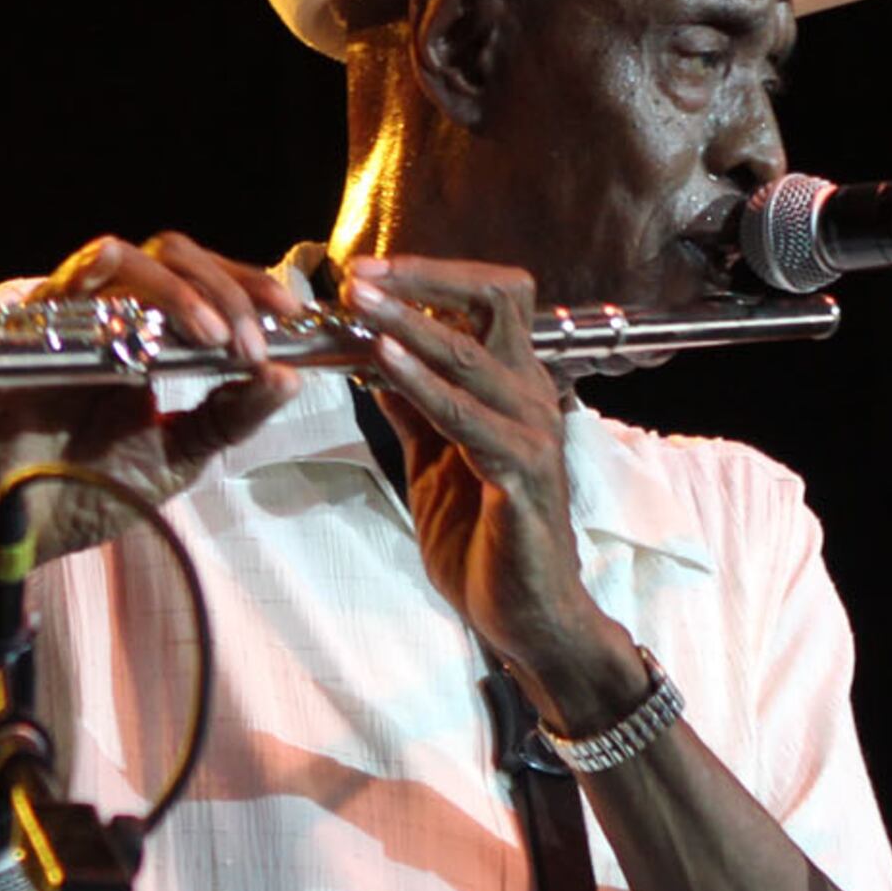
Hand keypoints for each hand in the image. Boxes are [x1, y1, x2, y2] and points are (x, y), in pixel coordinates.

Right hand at [0, 230, 301, 563]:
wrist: (24, 528)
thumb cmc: (93, 488)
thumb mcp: (183, 453)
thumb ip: (233, 415)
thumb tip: (290, 376)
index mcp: (154, 338)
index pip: (207, 283)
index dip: (250, 288)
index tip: (291, 315)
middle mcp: (114, 315)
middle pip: (176, 258)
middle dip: (228, 291)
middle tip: (253, 343)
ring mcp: (72, 316)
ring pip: (131, 259)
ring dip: (182, 291)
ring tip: (214, 339)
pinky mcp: (29, 329)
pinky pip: (65, 281)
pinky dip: (100, 271)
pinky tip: (127, 285)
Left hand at [339, 252, 636, 718]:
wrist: (527, 617)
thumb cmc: (485, 542)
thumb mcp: (434, 463)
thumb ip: (414, 411)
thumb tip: (374, 363)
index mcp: (514, 389)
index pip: (490, 301)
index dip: (433, 276)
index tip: (367, 273)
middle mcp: (533, 398)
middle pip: (495, 302)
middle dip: (422, 280)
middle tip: (358, 276)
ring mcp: (533, 433)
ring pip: (473, 356)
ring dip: (410, 325)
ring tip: (358, 305)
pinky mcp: (523, 476)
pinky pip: (468, 419)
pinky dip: (424, 385)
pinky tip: (382, 365)